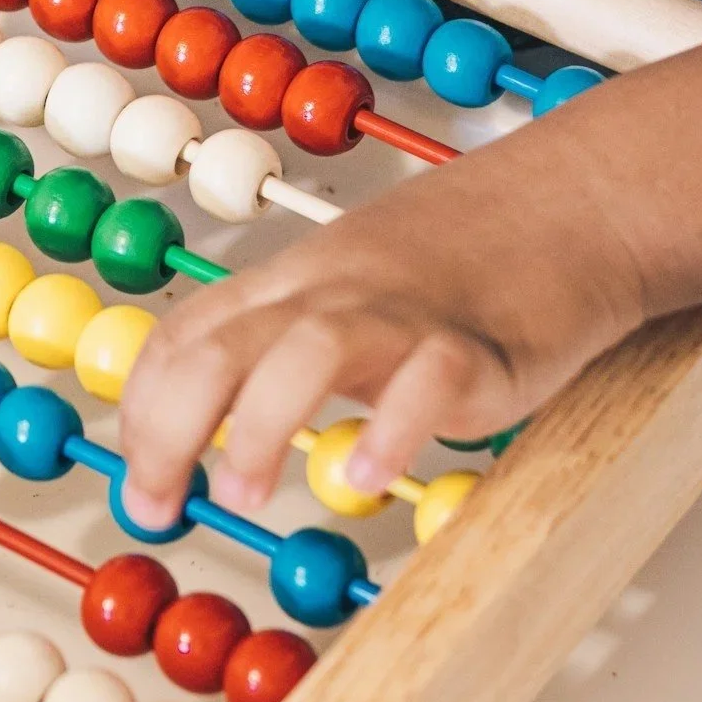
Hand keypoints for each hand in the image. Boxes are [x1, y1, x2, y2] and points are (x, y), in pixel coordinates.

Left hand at [118, 115, 646, 524]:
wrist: (565, 200)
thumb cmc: (453, 258)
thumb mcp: (346, 291)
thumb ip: (286, 351)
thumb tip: (213, 428)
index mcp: (293, 280)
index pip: (187, 335)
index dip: (144, 409)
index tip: (137, 482)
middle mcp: (332, 288)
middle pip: (224, 341)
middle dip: (170, 427)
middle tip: (156, 502)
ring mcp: (403, 311)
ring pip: (310, 349)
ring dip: (259, 423)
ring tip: (241, 492)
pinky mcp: (480, 342)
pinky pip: (428, 378)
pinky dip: (393, 426)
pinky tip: (368, 475)